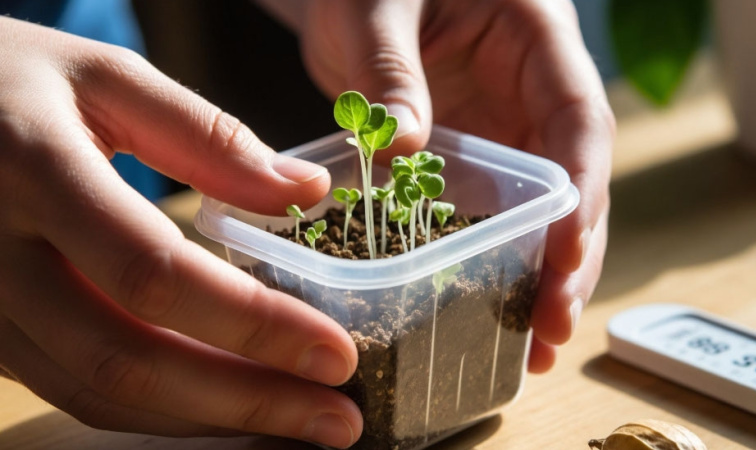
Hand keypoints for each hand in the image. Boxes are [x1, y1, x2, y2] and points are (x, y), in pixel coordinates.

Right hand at [0, 17, 360, 447]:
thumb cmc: (11, 81)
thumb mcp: (106, 78)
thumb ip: (208, 135)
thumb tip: (308, 190)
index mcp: (35, 174)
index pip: (155, 275)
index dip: (252, 325)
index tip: (335, 354)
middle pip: (128, 361)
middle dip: (246, 400)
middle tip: (338, 419)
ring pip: (100, 392)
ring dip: (208, 419)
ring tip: (298, 423)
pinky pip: (77, 389)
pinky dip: (160, 410)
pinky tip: (225, 404)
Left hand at [259, 0, 614, 372]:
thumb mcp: (373, 5)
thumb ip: (389, 70)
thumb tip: (403, 148)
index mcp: (537, 40)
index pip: (578, 122)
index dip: (582, 195)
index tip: (565, 261)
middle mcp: (533, 92)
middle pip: (573, 181)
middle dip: (570, 258)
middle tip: (551, 331)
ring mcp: (505, 127)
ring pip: (539, 207)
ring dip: (539, 274)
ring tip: (530, 345)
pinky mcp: (471, 155)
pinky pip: (491, 210)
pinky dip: (491, 259)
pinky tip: (486, 308)